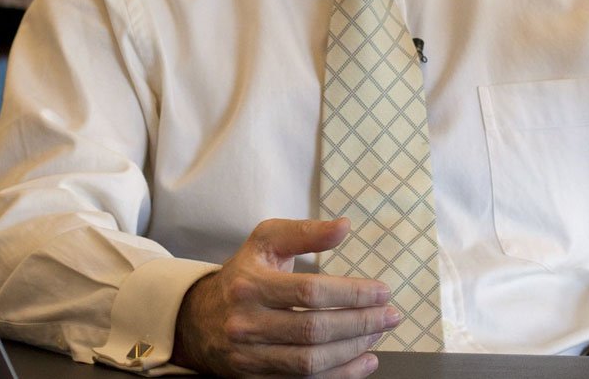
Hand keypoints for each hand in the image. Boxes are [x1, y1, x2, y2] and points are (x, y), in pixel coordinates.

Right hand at [172, 218, 399, 376]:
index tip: (382, 291)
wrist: (198, 320)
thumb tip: (344, 226)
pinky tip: (364, 361)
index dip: (351, 293)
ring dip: (352, 350)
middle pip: (313, 330)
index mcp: (251, 285)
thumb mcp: (266, 241)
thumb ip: (305, 232)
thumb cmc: (244, 274)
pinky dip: (339, 376)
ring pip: (310, 362)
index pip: (310, 291)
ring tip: (378, 334)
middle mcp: (247, 324)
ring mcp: (249, 356)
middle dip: (360, 323)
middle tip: (391, 315)